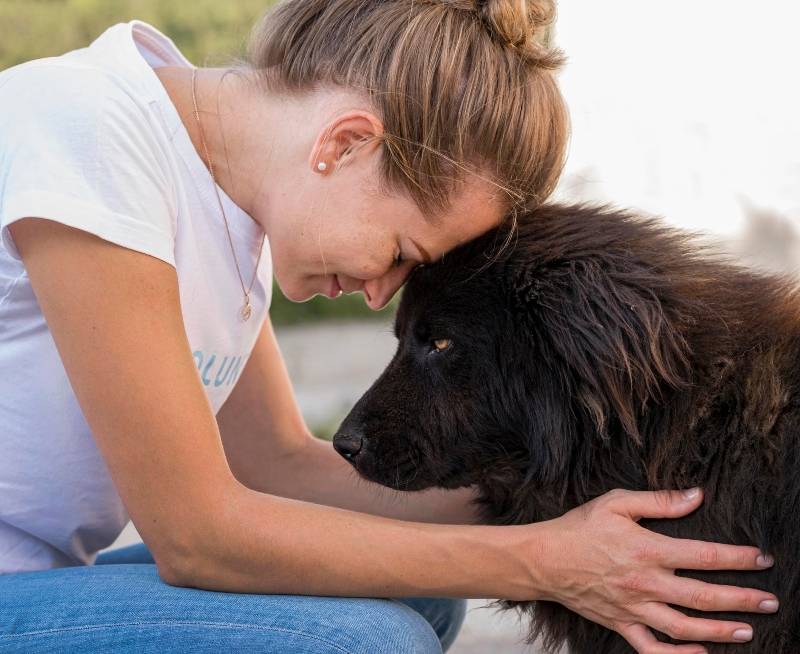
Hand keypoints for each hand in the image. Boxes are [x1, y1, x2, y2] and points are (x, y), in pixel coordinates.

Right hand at [535, 488, 777, 653]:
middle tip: (771, 601)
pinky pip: (653, 648)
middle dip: (742, 599)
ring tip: (748, 630)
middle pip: (704, 596)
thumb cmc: (579, 527)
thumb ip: (659, 501)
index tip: (762, 558)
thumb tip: (696, 496)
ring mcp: (634, 608)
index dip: (737, 558)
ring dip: (720, 630)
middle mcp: (646, 583)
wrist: (543, 559)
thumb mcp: (617, 503)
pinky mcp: (621, 624)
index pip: (704, 555)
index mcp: (648, 549)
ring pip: (685, 627)